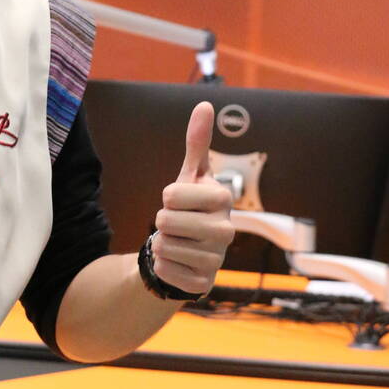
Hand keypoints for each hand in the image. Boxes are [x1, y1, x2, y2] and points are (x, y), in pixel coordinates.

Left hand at [151, 102, 233, 296]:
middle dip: (162, 222)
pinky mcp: (204, 283)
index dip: (168, 197)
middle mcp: (227, 230)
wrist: (189, 251)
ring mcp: (217, 259)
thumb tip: (204, 104)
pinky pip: (164, 269)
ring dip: (161, 244)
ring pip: (162, 246)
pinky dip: (162, 265)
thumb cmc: (190, 208)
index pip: (171, 194)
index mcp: (223, 199)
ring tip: (178, 242)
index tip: (180, 201)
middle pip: (165, 221)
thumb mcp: (191, 176)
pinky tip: (177, 262)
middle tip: (177, 224)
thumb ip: (197, 143)